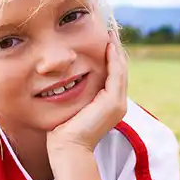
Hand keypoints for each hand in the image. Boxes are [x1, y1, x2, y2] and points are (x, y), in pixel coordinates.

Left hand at [47, 31, 127, 154]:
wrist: (67, 148)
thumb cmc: (62, 132)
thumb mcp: (69, 108)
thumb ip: (72, 96)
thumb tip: (59, 84)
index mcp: (108, 105)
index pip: (111, 76)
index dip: (108, 58)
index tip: (101, 41)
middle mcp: (117, 103)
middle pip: (119, 70)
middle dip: (114, 51)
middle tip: (108, 31)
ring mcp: (118, 103)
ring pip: (120, 70)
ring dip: (116, 51)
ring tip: (110, 34)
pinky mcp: (113, 102)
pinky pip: (116, 74)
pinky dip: (113, 59)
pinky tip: (108, 45)